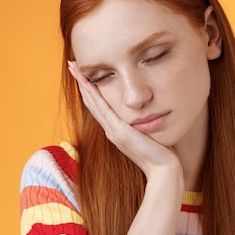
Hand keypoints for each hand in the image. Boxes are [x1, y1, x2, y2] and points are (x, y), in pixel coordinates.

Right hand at [67, 61, 180, 178]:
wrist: (163, 169)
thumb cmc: (160, 153)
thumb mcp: (149, 134)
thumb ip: (144, 124)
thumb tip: (149, 112)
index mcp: (116, 129)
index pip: (99, 105)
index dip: (89, 89)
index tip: (83, 73)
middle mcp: (111, 129)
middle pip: (91, 101)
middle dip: (81, 81)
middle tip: (71, 65)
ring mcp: (113, 131)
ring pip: (93, 103)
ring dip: (82, 84)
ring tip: (74, 68)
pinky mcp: (119, 132)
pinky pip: (103, 109)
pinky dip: (93, 95)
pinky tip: (87, 83)